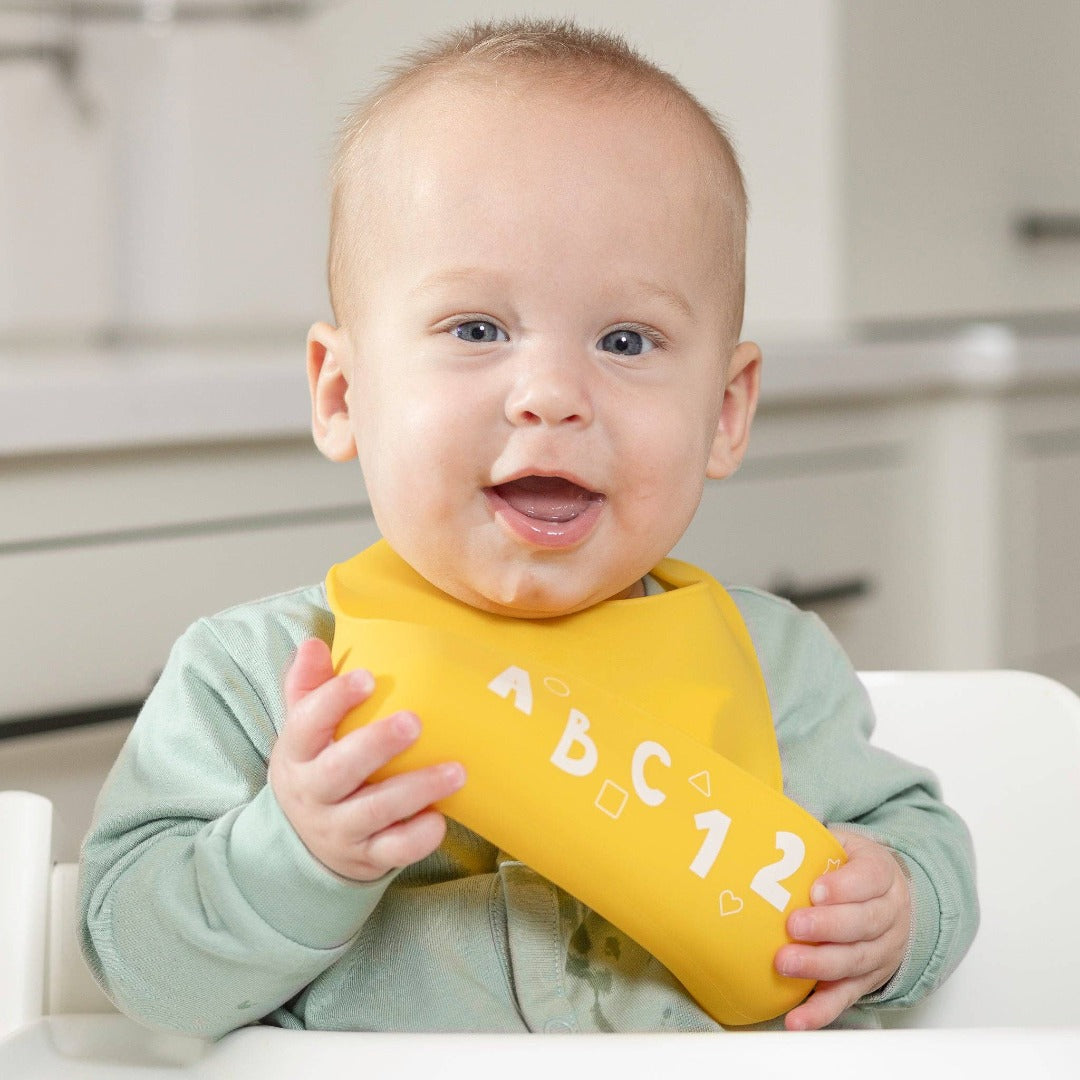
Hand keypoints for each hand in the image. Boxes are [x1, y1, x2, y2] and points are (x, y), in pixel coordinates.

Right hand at [268, 638, 465, 880]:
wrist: (305, 847)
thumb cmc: (318, 768)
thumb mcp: (303, 731)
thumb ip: (309, 686)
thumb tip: (314, 643)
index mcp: (297, 754)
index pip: (305, 724)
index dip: (333, 700)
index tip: (367, 677)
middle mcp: (314, 793)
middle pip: (339, 770)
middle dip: (377, 745)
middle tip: (415, 722)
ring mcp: (340, 829)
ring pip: (374, 812)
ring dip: (416, 790)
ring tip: (456, 771)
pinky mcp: (366, 857)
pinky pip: (392, 852)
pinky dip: (417, 838)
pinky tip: (441, 818)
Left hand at [775, 829, 910, 1030]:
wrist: (894, 900)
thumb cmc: (853, 868)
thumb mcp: (843, 841)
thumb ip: (810, 831)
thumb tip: (768, 807)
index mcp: (882, 874)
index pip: (869, 879)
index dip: (843, 887)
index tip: (815, 889)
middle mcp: (888, 915)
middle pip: (863, 924)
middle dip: (828, 927)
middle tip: (794, 926)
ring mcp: (880, 952)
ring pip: (855, 962)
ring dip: (820, 967)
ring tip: (786, 966)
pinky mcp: (866, 980)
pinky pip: (845, 998)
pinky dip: (821, 1012)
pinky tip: (797, 1019)